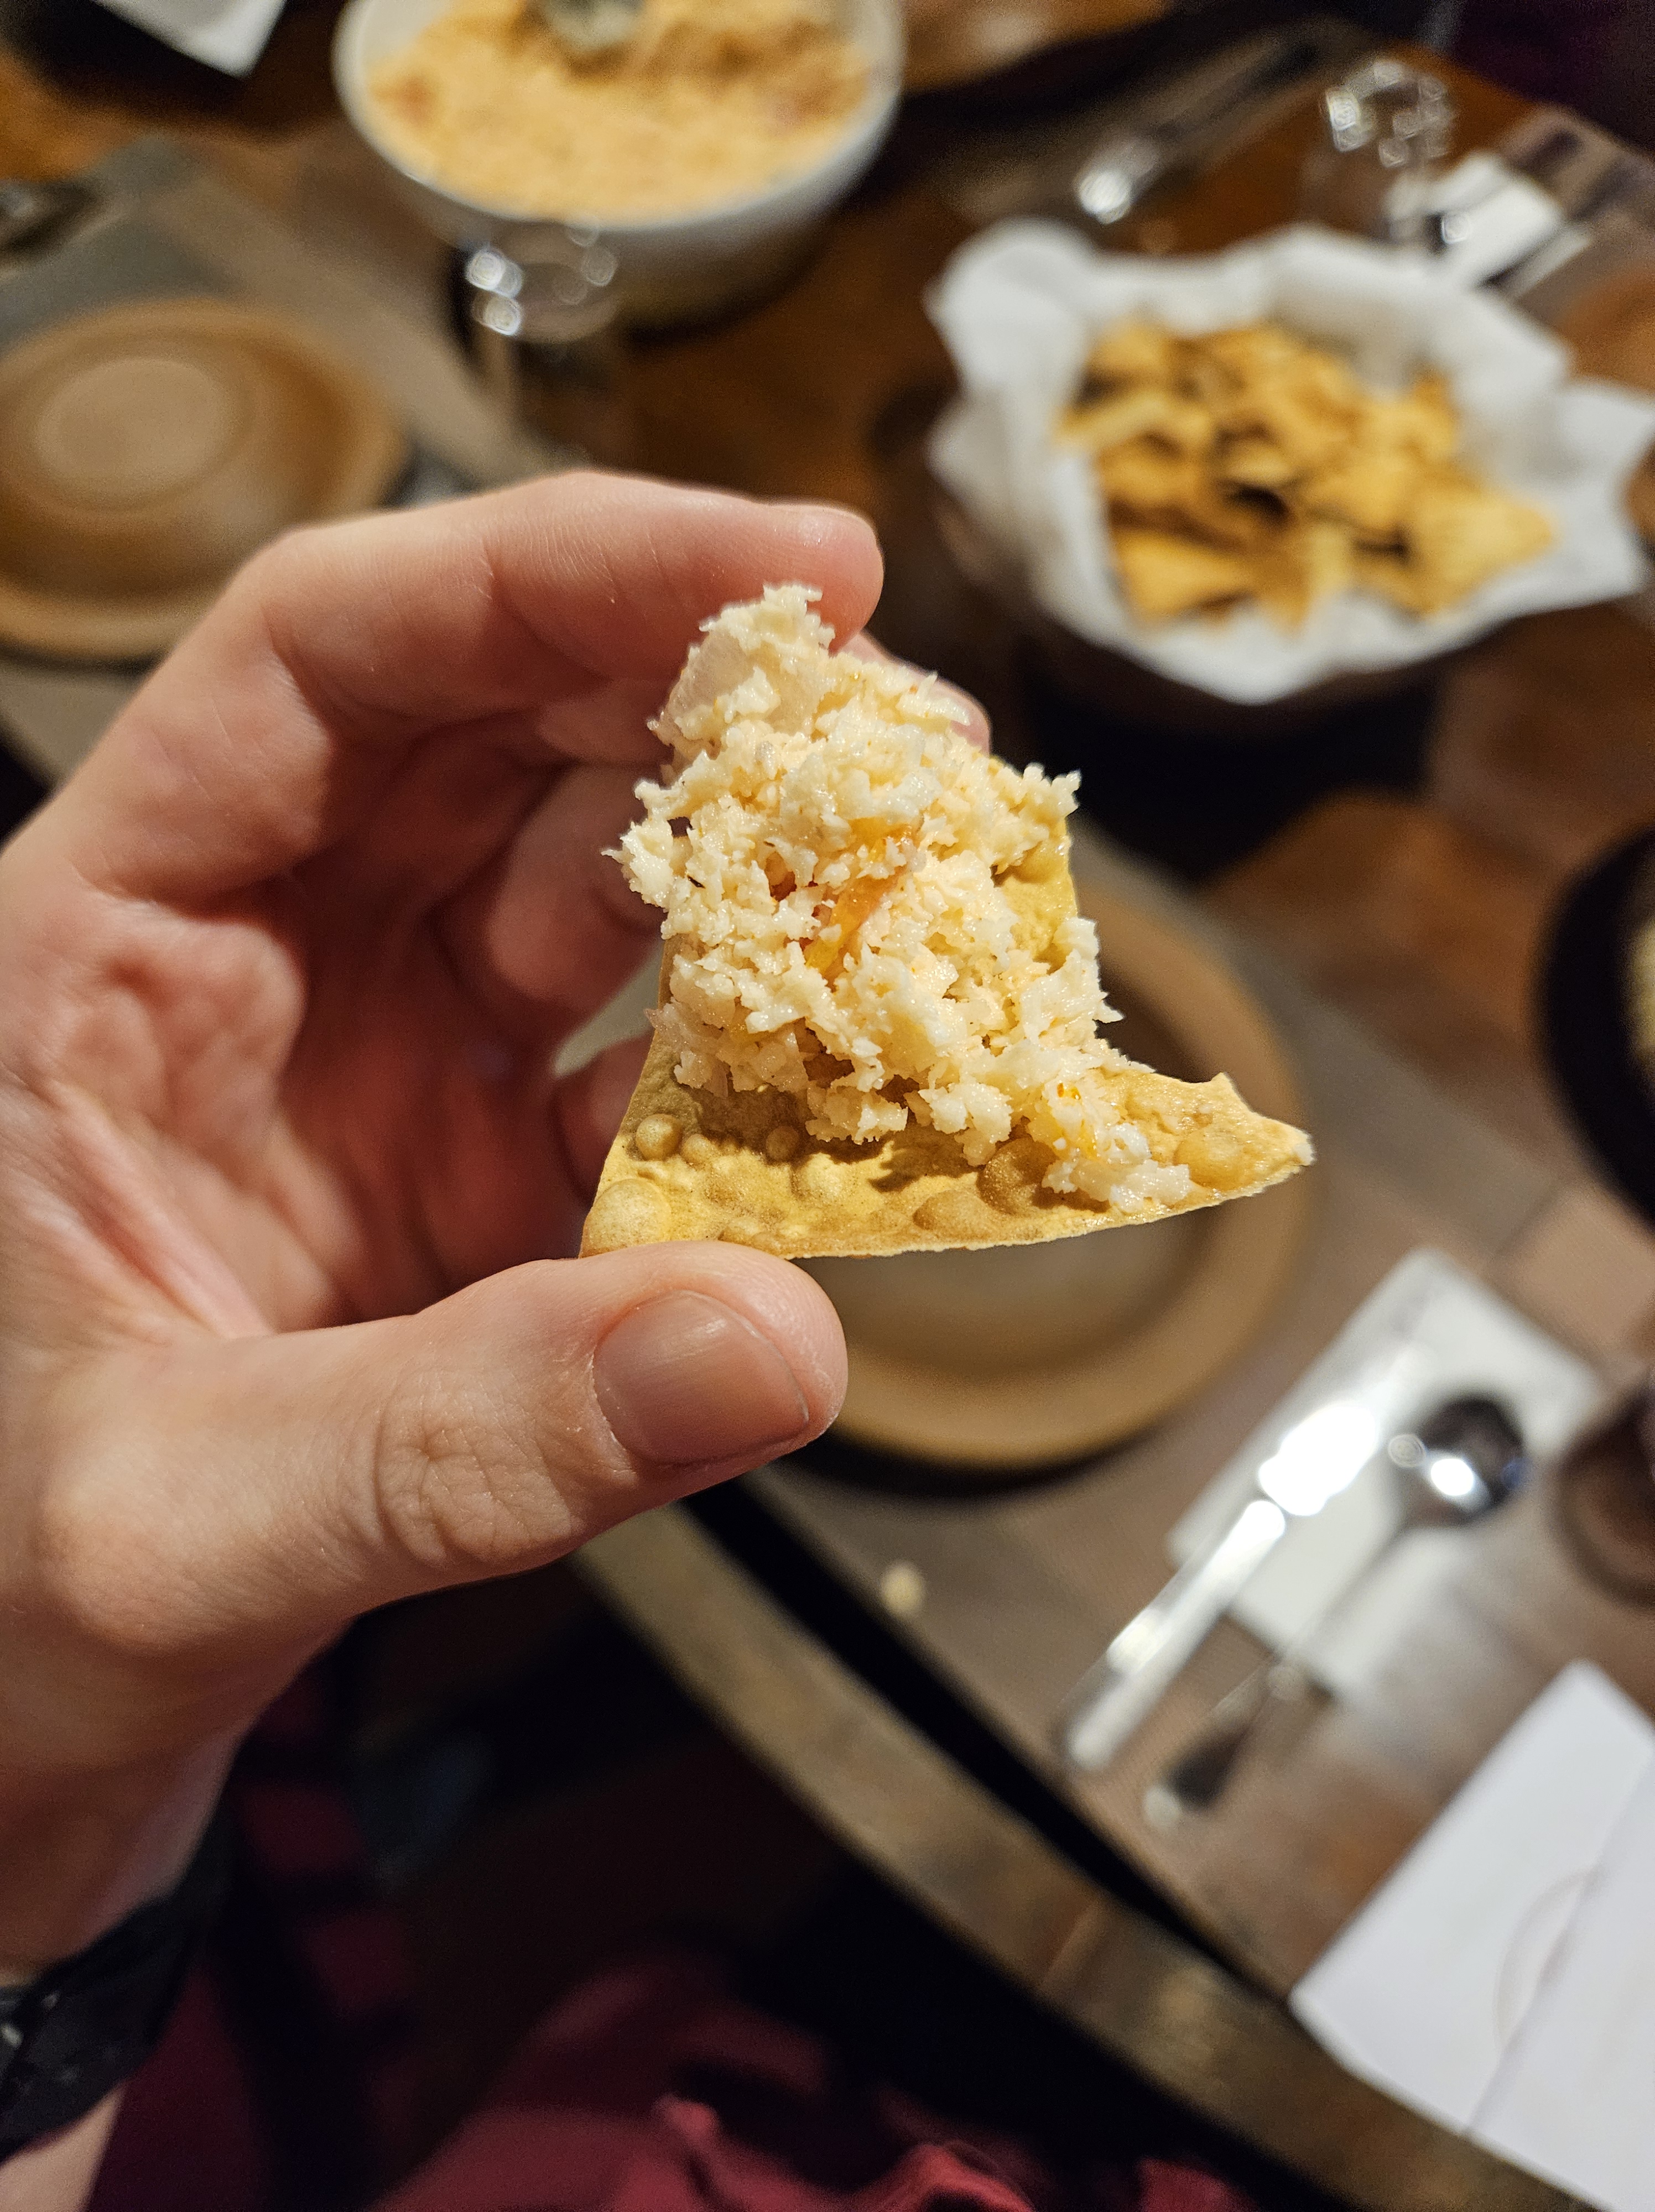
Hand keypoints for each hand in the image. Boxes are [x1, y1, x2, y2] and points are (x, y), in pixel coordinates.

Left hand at [0, 473, 882, 1979]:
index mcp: (103, 945)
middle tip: (909, 733)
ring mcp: (388, 1076)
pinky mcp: (487, 1194)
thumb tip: (777, 1344)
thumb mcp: (177, 1526)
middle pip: (501, 738)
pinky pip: (657, 1095)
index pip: (331, 657)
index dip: (558, 572)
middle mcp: (260, 968)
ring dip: (767, 894)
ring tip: (927, 902)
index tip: (782, 568)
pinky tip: (867, 1102)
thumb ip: (460, 1439)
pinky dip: (768, 1095)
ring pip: (603, 899)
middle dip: (711, 710)